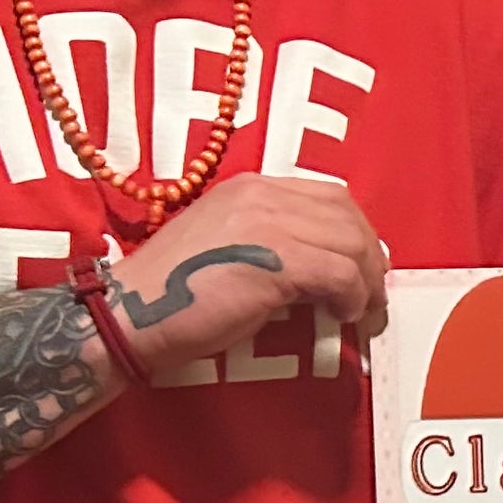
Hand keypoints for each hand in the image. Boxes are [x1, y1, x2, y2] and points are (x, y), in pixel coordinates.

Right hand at [102, 175, 384, 380]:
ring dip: (366, 281)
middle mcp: (263, 195)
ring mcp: (269, 224)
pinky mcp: (276, 262)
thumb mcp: (229, 246)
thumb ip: (273, 241)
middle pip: (347, 215)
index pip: (329, 195)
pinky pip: (340, 274)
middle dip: (369, 256)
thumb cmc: (174, 294)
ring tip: (360, 310)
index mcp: (251, 187)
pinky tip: (343, 315)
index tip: (361, 265)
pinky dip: (352, 297)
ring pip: (351, 243)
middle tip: (371, 293)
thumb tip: (323, 268)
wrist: (131, 314)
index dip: (355, 230)